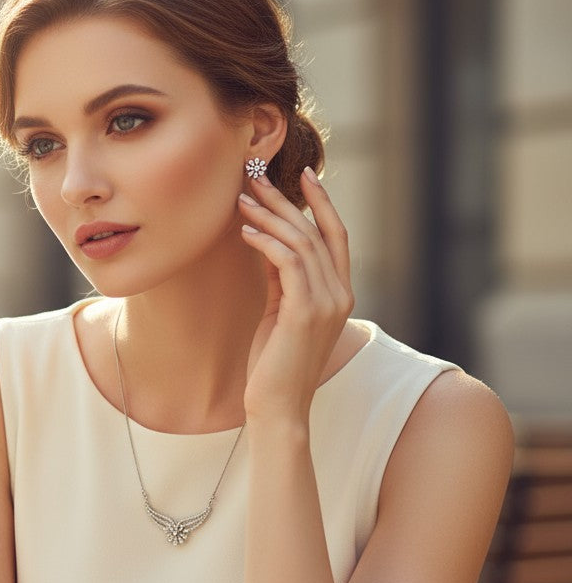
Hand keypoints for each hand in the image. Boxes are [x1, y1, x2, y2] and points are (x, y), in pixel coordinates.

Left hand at [238, 168, 352, 423]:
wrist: (277, 408)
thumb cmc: (274, 365)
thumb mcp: (281, 313)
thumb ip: (283, 280)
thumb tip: (269, 244)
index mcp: (340, 294)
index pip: (336, 236)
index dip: (321, 202)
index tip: (302, 174)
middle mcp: (340, 295)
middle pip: (317, 231)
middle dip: (286, 200)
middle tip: (256, 177)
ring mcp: (326, 304)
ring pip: (302, 242)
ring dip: (270, 217)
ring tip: (242, 200)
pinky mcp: (304, 313)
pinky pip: (288, 263)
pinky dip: (266, 242)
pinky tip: (245, 231)